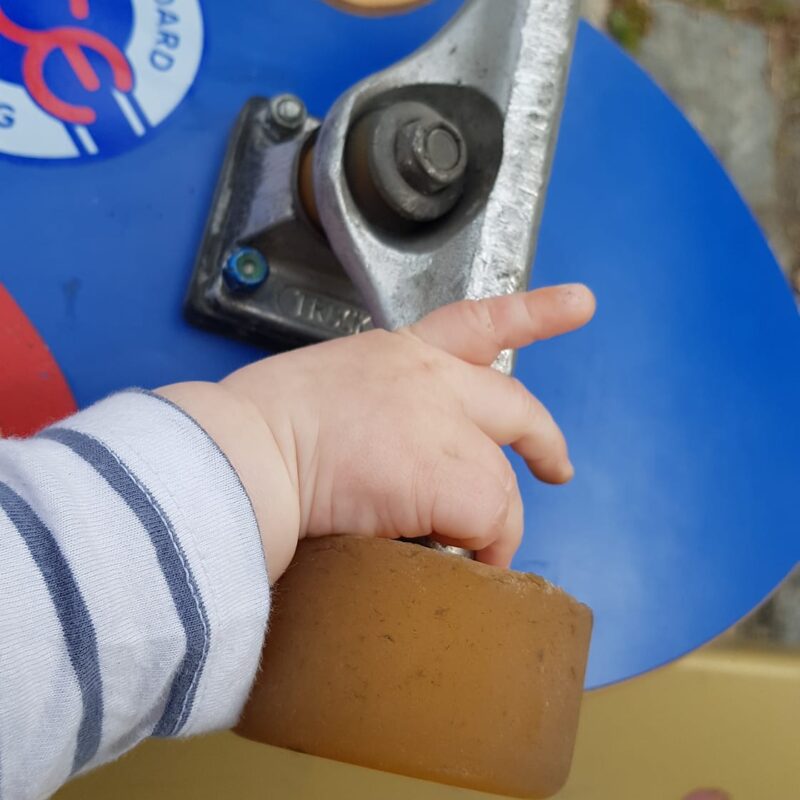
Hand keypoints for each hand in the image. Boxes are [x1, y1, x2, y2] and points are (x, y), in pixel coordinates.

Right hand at [158, 285, 594, 581]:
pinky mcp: (454, 478)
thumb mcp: (324, 390)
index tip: (579, 302)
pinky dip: (479, 550)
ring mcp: (447, 427)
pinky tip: (456, 564)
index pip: (476, 320)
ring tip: (469, 555)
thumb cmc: (256, 429)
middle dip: (544, 440)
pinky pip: (488, 524)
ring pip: (500, 484)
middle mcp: (434, 379)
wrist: (243, 456)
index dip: (533, 311)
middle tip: (558, 468)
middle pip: (514, 406)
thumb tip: (385, 459)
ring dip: (489, 524)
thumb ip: (371, 409)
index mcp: (399, 353)